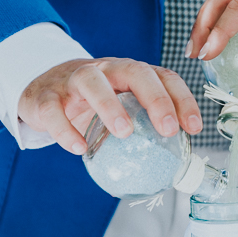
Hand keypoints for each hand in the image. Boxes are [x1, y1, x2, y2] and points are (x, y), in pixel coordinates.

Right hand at [18, 58, 201, 154]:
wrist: (43, 89)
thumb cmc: (93, 102)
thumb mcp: (122, 105)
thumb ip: (144, 126)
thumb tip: (174, 166)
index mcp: (131, 73)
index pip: (164, 77)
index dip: (183, 99)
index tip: (194, 127)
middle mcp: (107, 70)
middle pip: (135, 72)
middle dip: (156, 99)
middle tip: (168, 129)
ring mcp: (75, 79)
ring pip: (92, 83)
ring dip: (110, 106)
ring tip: (124, 133)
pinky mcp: (47, 96)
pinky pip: (54, 110)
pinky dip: (65, 129)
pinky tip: (79, 148)